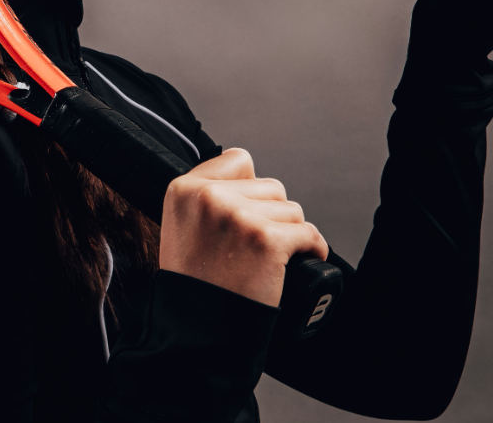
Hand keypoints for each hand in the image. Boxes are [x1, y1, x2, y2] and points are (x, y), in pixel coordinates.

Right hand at [159, 147, 327, 306]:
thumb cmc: (194, 283)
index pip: (238, 160)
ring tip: (265, 259)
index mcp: (184, 189)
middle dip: (270, 214)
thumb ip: (205, 197)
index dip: (248, 188)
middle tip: (252, 247)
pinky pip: (309, 233)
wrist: (198, 332)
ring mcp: (238, 217)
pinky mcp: (266, 240)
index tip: (245, 213)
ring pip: (291, 209)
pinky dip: (312, 248)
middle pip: (270, 186)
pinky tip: (299, 260)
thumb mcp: (181, 226)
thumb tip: (248, 174)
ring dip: (288, 233)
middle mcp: (209, 197)